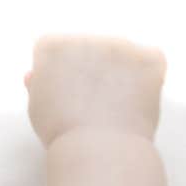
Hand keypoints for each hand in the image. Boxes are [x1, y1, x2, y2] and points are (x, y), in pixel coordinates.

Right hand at [24, 34, 166, 146]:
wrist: (99, 148)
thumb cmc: (62, 132)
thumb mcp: (36, 107)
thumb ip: (38, 84)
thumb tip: (37, 74)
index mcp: (53, 46)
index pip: (54, 48)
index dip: (56, 73)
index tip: (60, 94)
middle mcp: (86, 37)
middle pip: (88, 47)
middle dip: (88, 67)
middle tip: (89, 101)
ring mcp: (122, 45)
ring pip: (119, 53)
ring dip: (117, 71)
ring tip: (111, 105)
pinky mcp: (150, 57)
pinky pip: (149, 61)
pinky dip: (145, 78)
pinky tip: (133, 101)